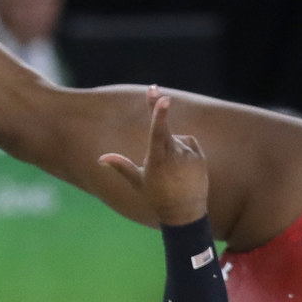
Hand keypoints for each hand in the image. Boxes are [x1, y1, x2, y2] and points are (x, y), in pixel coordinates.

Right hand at [98, 87, 208, 226]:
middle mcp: (174, 155)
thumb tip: (101, 159)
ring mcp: (189, 155)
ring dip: (171, 146)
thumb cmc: (158, 198)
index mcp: (157, 159)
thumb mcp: (138, 182)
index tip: (162, 98)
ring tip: (171, 169)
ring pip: (176, 138)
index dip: (159, 113)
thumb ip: (121, 166)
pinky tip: (181, 165)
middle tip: (153, 88)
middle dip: (159, 107)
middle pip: (165, 127)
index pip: (158, 131)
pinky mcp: (200, 156)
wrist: (185, 213)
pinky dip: (183, 148)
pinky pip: (188, 143)